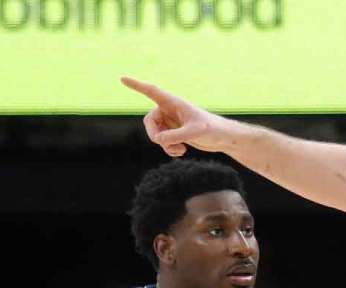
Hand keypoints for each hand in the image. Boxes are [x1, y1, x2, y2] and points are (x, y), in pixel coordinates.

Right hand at [120, 76, 237, 155]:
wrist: (223, 138)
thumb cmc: (212, 129)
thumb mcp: (194, 133)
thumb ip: (175, 136)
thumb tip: (158, 140)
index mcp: (174, 102)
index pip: (152, 91)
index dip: (136, 85)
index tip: (122, 78)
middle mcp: (170, 110)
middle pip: (149, 122)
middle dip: (154, 135)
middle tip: (163, 143)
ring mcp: (171, 122)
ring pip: (155, 134)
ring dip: (164, 145)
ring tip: (180, 149)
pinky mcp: (174, 133)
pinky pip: (162, 142)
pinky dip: (169, 149)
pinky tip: (182, 151)